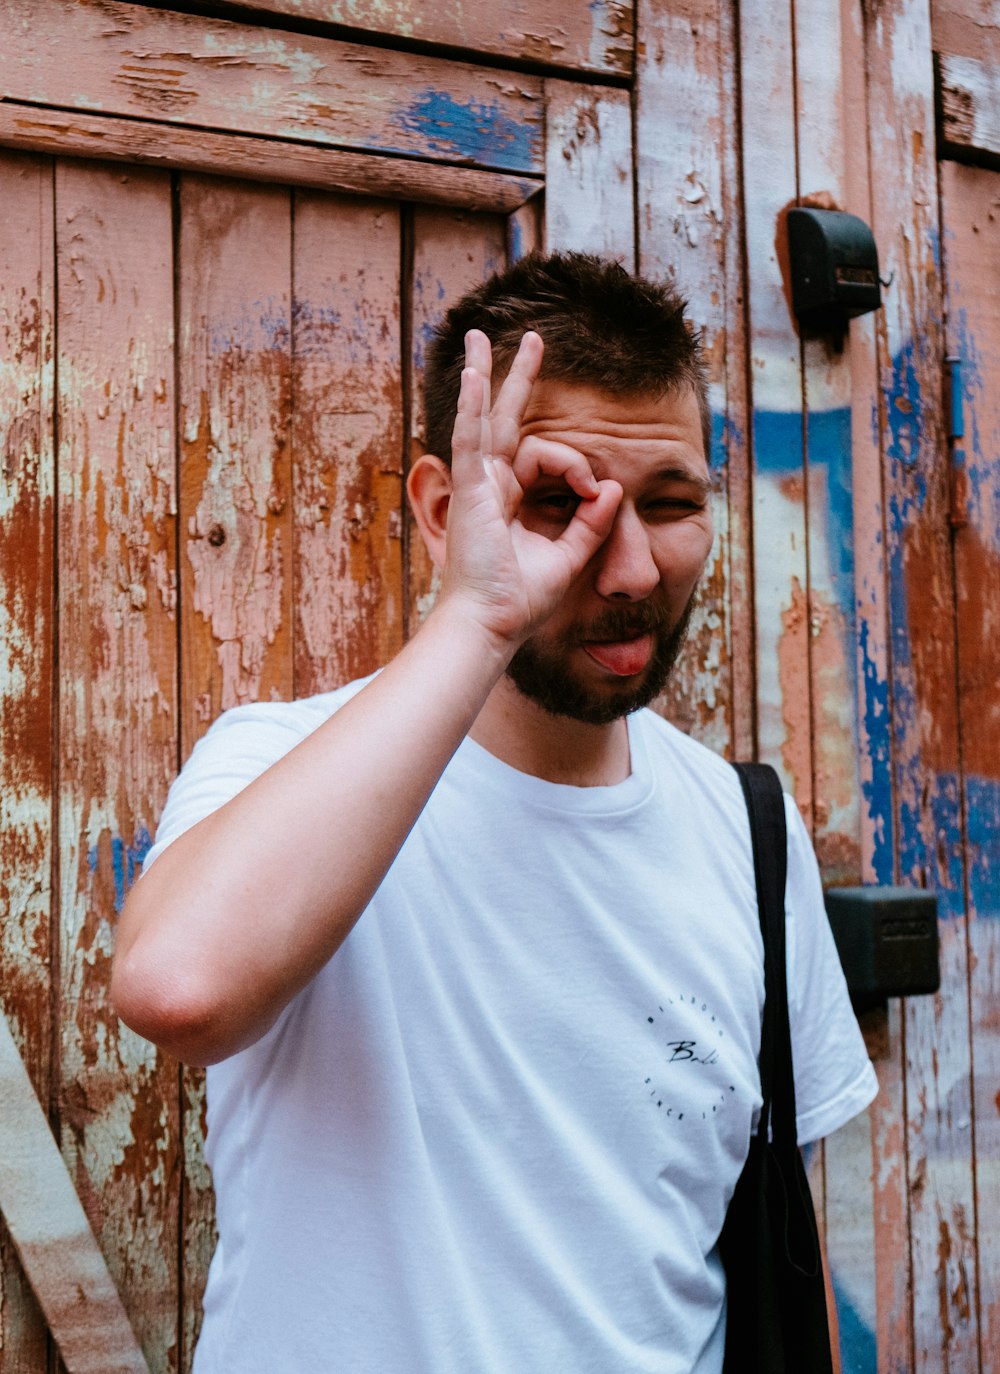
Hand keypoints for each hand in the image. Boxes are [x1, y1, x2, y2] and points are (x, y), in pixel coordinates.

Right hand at [439, 329, 621, 646]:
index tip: (594, 492)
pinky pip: (470, 439)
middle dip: (518, 379)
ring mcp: (477, 486)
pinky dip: (471, 407)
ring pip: (484, 419)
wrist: (492, 626)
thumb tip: (614, 487)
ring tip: (480, 336)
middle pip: (505, 420)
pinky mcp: (469, 491)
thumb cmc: (520, 602)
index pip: (546, 459)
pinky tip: (475, 374)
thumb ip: (591, 523)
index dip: (578, 467)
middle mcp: (491, 487)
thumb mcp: (569, 557)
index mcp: (511, 502)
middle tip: (532, 341)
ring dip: (485, 375)